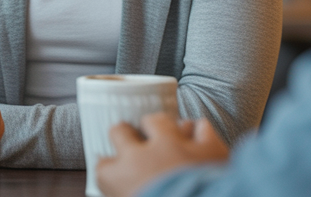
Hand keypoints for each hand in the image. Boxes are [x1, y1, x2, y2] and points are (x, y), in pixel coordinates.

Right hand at [96, 113, 228, 196]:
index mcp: (122, 180)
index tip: (115, 170)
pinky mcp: (208, 147)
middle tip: (133, 141)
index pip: (103, 165)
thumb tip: (135, 191)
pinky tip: (198, 137)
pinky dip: (198, 132)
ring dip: (161, 127)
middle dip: (127, 135)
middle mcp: (144, 157)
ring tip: (165, 134)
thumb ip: (131, 194)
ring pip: (159, 120)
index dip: (110, 168)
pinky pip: (199, 126)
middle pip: (121, 131)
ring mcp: (176, 147)